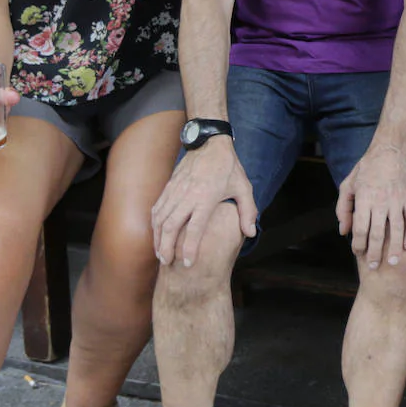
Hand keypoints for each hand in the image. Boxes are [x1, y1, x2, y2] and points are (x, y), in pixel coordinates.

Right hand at [151, 137, 256, 266]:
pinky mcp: (169, 186)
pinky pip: (157, 208)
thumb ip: (248, 211)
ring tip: (160, 254)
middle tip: (167, 263)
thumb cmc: (229, 167)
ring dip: (158, 238)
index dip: (190, 248)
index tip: (188, 264)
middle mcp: (188, 195)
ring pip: (160, 218)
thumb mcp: (244, 187)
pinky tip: (156, 235)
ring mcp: (176, 190)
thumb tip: (250, 233)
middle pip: (171, 226)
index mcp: (206, 197)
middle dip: (167, 247)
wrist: (210, 142)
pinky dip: (154, 223)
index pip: (195, 228)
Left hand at [337, 143, 405, 269]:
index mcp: (364, 199)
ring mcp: (396, 201)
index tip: (357, 253)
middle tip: (374, 266)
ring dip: (394, 248)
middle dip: (374, 253)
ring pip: (397, 230)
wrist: (389, 151)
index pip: (360, 228)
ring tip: (392, 262)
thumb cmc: (366, 168)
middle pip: (377, 234)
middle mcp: (380, 201)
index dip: (358, 245)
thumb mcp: (348, 185)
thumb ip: (343, 208)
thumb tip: (343, 231)